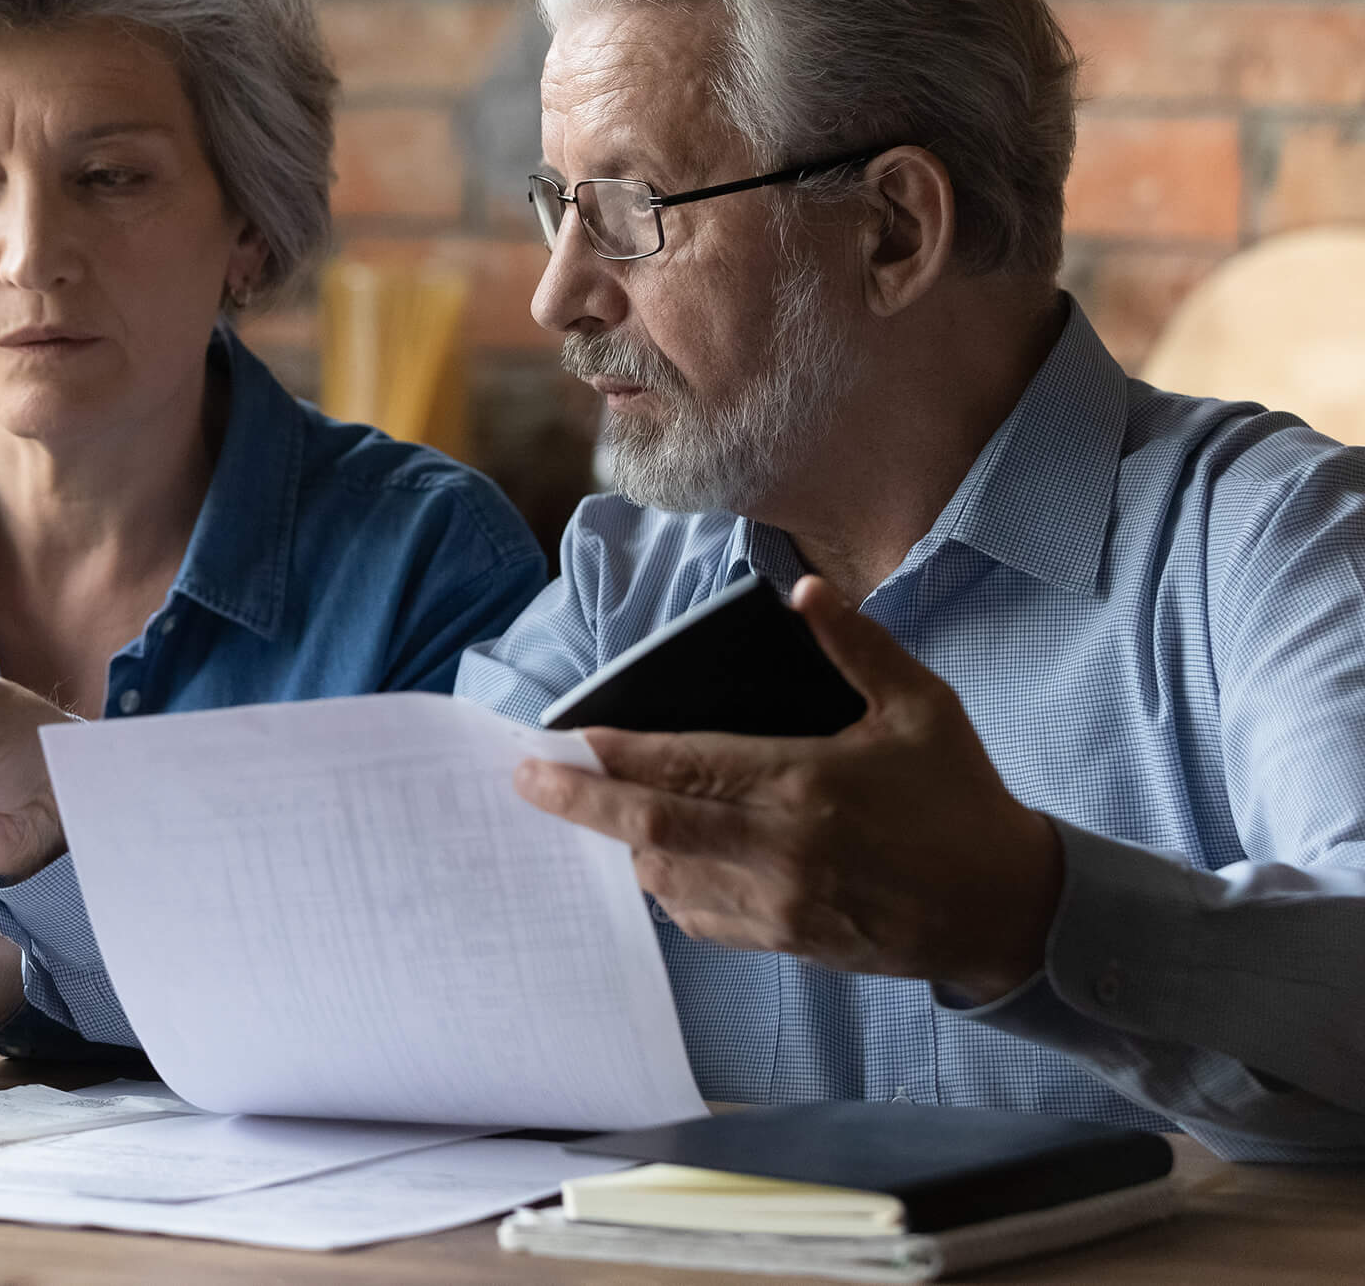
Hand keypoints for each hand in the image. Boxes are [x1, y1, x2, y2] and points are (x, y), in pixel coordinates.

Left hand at [513, 575, 1064, 1003]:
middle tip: (524, 781)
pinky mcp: (785, 942)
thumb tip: (805, 589)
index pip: (684, 768)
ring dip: (619, 845)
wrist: (1009, 911)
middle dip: (578, 804)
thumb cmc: (962, 800)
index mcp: (805, 785)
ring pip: (663, 878)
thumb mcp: (921, 708)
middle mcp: (780, 850)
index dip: (615, 756)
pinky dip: (663, 887)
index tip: (561, 741)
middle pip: (649, 828)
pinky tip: (650, 859)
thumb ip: (856, 646)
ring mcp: (778, 904)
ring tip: (586, 811)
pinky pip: (698, 918)